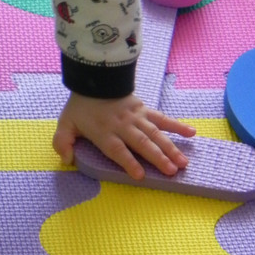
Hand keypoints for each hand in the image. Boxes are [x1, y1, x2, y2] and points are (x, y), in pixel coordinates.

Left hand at [53, 92, 196, 179]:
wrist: (93, 79)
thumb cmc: (81, 106)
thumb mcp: (66, 124)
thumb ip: (62, 142)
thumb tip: (66, 159)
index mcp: (105, 133)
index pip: (118, 149)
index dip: (128, 162)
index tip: (140, 175)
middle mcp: (123, 126)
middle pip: (142, 143)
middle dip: (157, 157)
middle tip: (173, 171)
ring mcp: (136, 117)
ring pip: (156, 133)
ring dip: (171, 148)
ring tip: (183, 162)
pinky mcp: (144, 109)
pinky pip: (162, 118)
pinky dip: (177, 125)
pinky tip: (191, 133)